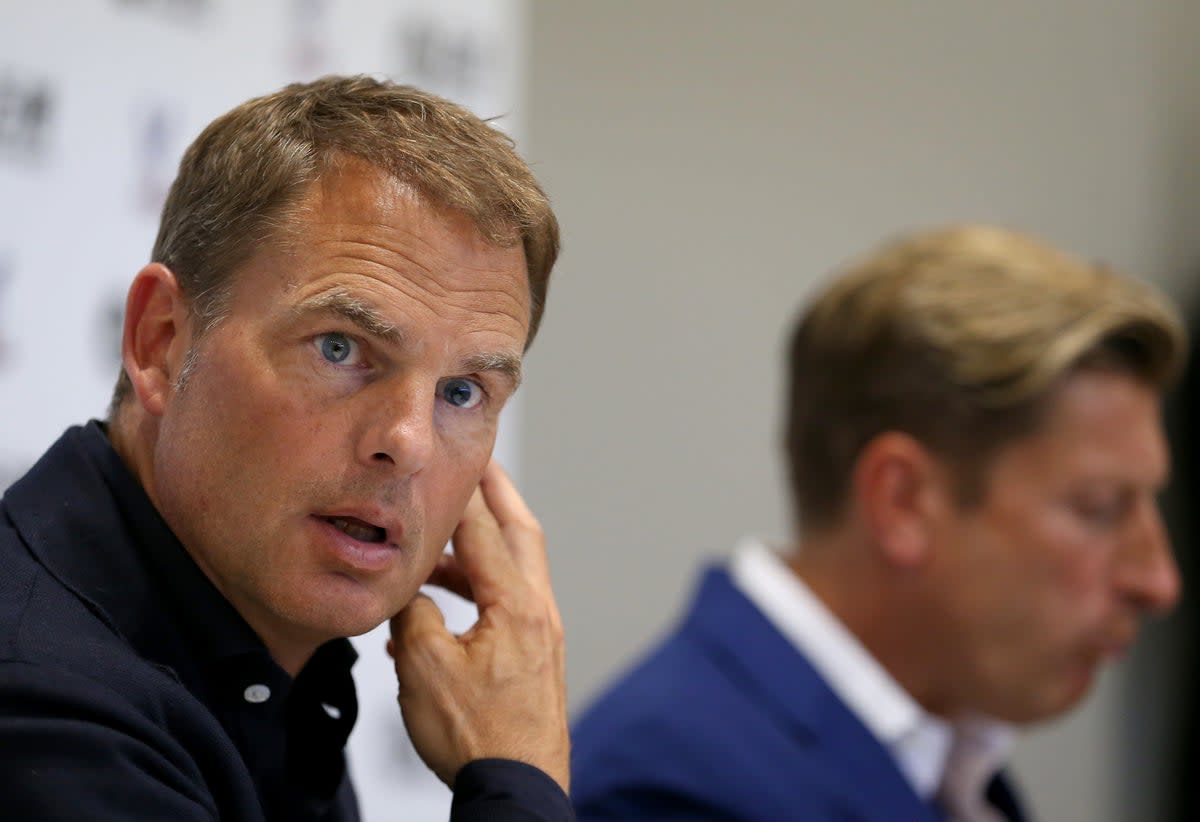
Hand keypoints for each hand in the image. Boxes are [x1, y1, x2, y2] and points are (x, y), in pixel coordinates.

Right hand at [387, 460, 569, 790]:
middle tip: (477, 465)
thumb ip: (413, 613)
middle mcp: (537, 611)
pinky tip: (438, 610)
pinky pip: (507, 604)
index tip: (451, 459)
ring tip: (440, 542)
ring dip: (478, 550)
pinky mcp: (535, 657)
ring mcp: (541, 634)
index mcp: (514, 604)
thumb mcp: (424, 667)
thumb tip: (405, 587)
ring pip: (513, 570)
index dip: (462, 491)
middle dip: (496, 495)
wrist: (518, 789)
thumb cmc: (478, 736)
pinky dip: (477, 591)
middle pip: (518, 533)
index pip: (483, 529)